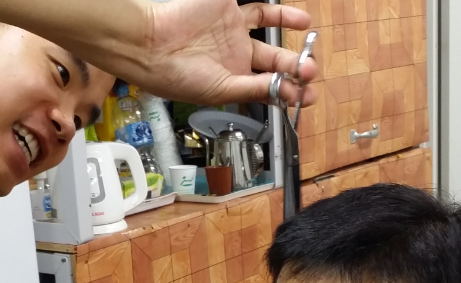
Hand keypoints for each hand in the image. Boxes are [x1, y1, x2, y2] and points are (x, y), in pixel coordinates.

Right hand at [143, 0, 316, 105]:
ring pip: (269, 30)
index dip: (290, 91)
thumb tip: (288, 93)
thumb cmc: (176, 76)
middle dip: (295, 67)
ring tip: (307, 32)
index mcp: (231, 80)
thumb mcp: (221, 90)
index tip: (308, 95)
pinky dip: (276, 11)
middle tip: (310, 70)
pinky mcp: (227, 7)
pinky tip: (295, 16)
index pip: (268, 87)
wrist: (150, 46)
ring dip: (290, 33)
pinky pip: (257, 7)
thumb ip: (256, 89)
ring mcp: (232, 30)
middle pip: (274, 61)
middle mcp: (234, 56)